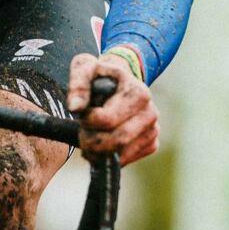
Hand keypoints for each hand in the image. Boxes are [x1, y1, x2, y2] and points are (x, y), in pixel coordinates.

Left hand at [67, 49, 159, 164]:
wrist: (119, 83)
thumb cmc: (100, 76)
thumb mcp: (85, 68)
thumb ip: (78, 85)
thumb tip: (75, 108)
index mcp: (138, 93)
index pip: (107, 120)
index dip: (87, 121)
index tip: (82, 114)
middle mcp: (151, 113)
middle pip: (116, 140)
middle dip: (91, 142)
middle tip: (82, 134)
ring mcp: (153, 130)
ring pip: (120, 154)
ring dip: (97, 153)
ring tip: (89, 139)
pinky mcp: (151, 144)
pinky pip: (126, 160)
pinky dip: (109, 158)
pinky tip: (101, 146)